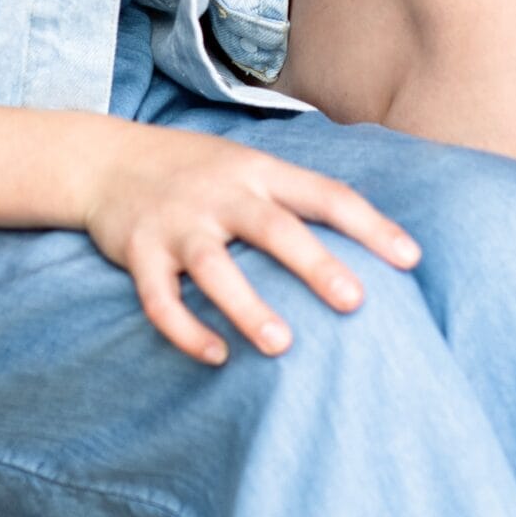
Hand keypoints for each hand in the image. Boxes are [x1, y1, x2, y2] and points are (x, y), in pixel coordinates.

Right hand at [82, 123, 419, 366]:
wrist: (105, 159)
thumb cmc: (194, 171)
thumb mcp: (245, 165)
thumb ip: (291, 197)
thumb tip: (362, 238)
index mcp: (258, 171)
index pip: (324, 194)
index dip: (370, 225)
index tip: (410, 259)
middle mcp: (221, 193)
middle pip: (274, 228)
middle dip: (316, 265)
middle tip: (357, 302)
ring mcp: (178, 223)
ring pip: (215, 267)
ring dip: (249, 306)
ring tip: (283, 345)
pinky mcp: (139, 252)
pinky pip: (160, 298)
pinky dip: (186, 329)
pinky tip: (216, 356)